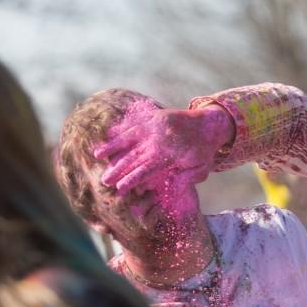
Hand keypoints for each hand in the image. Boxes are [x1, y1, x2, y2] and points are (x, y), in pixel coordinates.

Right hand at [96, 104, 233, 196]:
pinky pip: (133, 122)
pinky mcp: (153, 117)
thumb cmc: (204, 151)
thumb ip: (187, 179)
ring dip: (112, 147)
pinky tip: (107, 134)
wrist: (209, 123)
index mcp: (170, 155)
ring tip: (96, 156)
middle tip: (104, 181)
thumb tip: (172, 189)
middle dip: (117, 169)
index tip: (120, 189)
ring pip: (128, 138)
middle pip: (133, 157)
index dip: (132, 180)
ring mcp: (155, 126)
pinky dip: (120, 128)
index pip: (146, 170)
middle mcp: (159, 140)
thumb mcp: (201, 168)